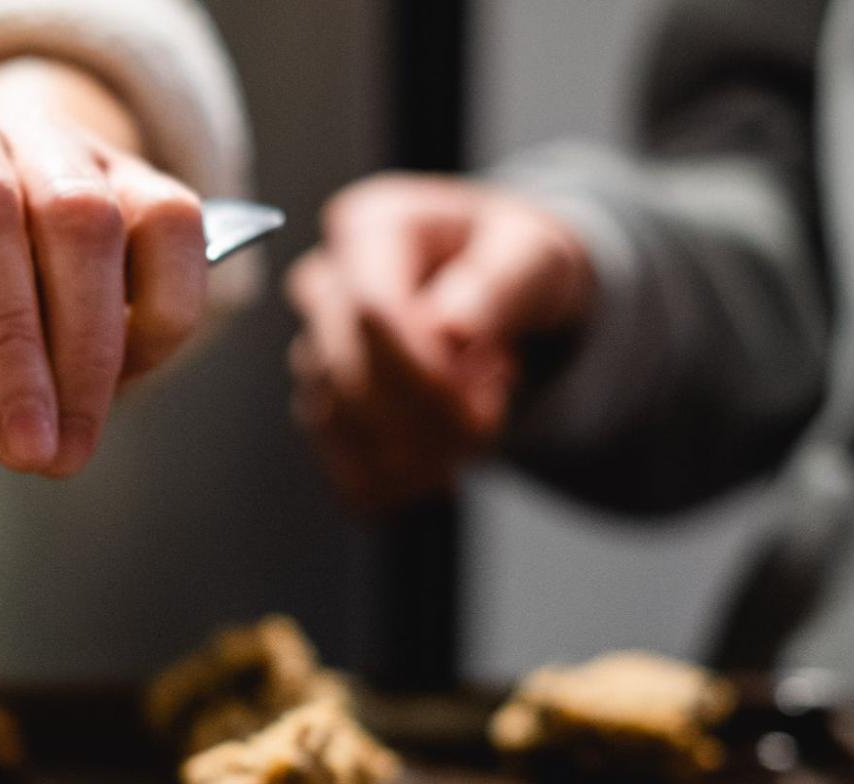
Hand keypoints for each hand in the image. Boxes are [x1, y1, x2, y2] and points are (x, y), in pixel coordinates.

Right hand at [285, 173, 593, 513]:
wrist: (509, 300)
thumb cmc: (517, 265)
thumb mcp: (537, 255)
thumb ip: (500, 284)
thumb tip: (451, 328)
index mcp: (372, 228)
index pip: (368, 309)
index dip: (422, 365)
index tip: (485, 386)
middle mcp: (328, 285)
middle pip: (347, 372)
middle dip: (425, 415)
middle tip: (489, 421)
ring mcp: (316, 350)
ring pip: (341, 425)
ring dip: (416, 453)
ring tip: (475, 432)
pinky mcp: (324, 409)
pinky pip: (341, 466)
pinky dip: (398, 484)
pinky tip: (441, 466)